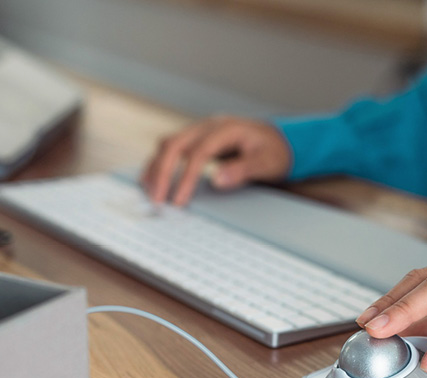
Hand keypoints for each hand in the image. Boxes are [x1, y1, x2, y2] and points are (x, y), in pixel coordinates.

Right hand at [140, 116, 290, 204]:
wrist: (277, 139)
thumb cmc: (272, 151)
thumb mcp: (266, 162)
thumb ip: (242, 170)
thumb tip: (216, 180)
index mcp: (226, 129)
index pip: (199, 153)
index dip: (186, 178)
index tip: (179, 201)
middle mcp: (208, 126)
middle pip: (175, 145)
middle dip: (162, 173)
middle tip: (157, 200)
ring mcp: (199, 130)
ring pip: (168, 144)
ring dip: (155, 168)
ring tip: (149, 192)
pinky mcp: (195, 139)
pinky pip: (170, 148)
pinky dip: (158, 164)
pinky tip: (151, 180)